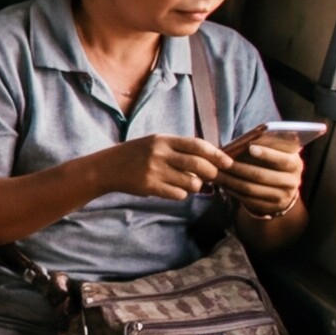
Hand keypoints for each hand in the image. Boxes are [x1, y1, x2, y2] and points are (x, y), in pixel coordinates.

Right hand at [89, 135, 235, 201]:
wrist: (107, 168)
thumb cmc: (136, 155)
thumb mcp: (155, 143)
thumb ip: (179, 148)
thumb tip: (211, 158)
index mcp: (163, 140)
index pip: (197, 145)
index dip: (216, 154)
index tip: (228, 162)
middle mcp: (159, 153)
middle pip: (199, 165)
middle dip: (212, 173)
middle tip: (213, 177)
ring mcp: (154, 170)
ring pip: (191, 182)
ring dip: (196, 186)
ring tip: (189, 184)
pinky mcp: (150, 186)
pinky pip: (178, 194)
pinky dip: (181, 194)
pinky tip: (173, 189)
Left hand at [217, 138, 304, 219]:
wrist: (283, 189)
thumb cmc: (273, 164)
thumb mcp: (276, 154)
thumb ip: (267, 148)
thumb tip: (245, 141)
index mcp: (295, 164)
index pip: (283, 159)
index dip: (267, 154)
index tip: (250, 147)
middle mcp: (292, 182)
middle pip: (261, 175)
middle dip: (237, 168)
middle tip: (220, 162)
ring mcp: (282, 197)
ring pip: (251, 188)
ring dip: (230, 180)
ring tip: (217, 172)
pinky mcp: (270, 208)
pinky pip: (247, 199)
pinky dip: (232, 191)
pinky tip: (222, 184)